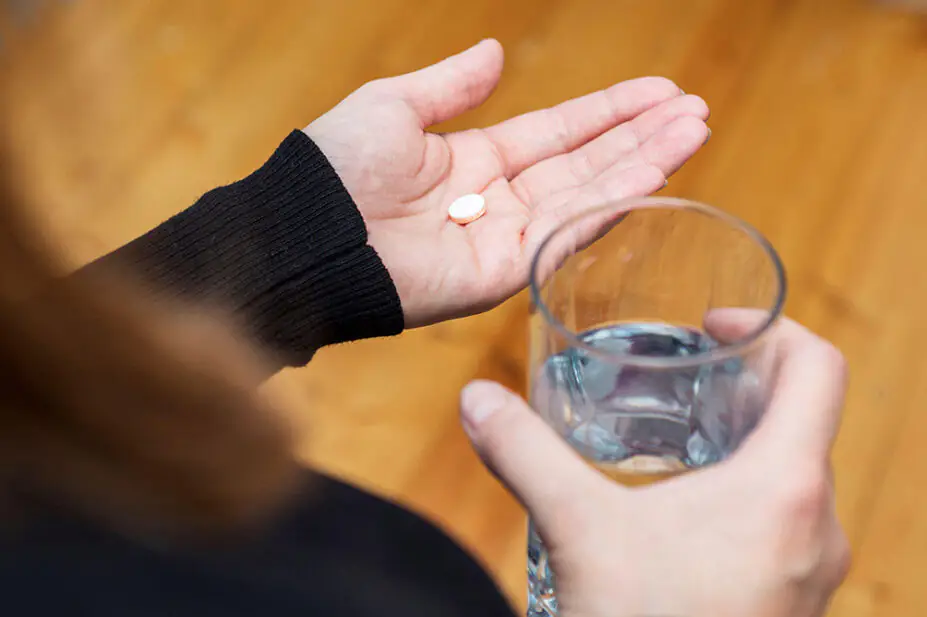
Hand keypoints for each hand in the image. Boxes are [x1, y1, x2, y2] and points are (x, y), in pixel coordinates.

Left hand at [306, 39, 709, 327]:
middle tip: (695, 112)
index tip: (660, 90)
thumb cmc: (337, 171)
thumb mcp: (395, 107)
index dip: (609, 111)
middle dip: (641, 138)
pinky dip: (608, 205)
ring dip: (641, 165)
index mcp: (475, 159)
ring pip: (586, 198)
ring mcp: (505, 240)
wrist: (309, 234)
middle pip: (585, 164)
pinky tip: (650, 176)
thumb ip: (451, 86)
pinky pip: (564, 236)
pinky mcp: (503, 274)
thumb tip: (493, 51)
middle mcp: (499, 200)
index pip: (560, 132)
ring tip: (692, 132)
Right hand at [458, 315, 849, 616]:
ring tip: (682, 433)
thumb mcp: (578, 531)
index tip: (712, 328)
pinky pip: (790, 517)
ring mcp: (814, 567)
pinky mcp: (796, 598)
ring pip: (799, 469)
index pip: (819, 368)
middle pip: (808, 415)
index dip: (771, 328)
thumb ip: (525, 454)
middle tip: (686, 372)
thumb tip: (477, 400)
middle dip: (747, 381)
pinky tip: (686, 507)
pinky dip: (749, 488)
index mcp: (784, 487)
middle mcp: (818, 523)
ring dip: (748, 437)